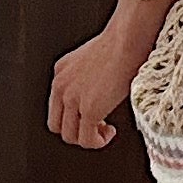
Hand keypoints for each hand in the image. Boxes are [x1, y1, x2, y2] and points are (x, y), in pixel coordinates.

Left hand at [48, 27, 137, 148]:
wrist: (126, 40)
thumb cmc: (120, 43)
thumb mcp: (93, 58)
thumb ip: (88, 76)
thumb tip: (101, 91)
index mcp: (61, 72)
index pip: (56, 106)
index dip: (73, 116)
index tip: (91, 115)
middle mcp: (61, 86)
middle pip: (56, 125)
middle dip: (76, 131)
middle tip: (96, 127)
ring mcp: (72, 99)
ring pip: (69, 136)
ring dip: (88, 138)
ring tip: (105, 130)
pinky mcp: (88, 109)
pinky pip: (86, 140)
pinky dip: (97, 142)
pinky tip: (109, 132)